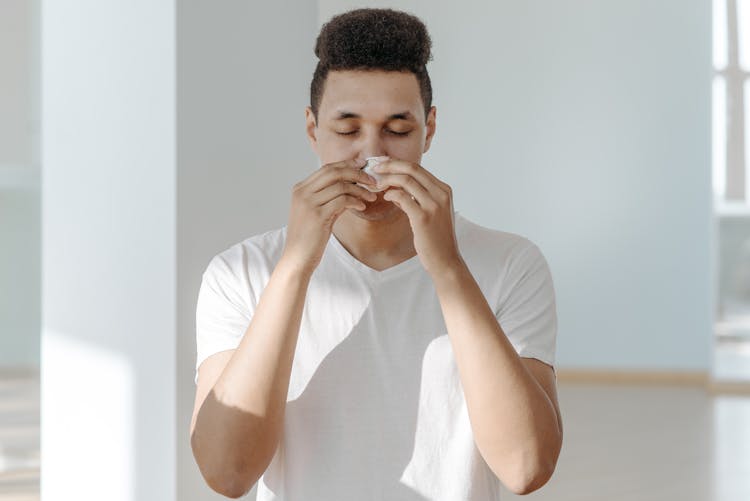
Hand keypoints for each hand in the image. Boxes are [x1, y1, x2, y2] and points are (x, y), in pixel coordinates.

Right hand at [281, 159, 377, 274]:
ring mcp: (308, 203)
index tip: (363, 166)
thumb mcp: (318, 212)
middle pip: (334, 172)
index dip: (347, 165)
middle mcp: (302, 192)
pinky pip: (342, 201)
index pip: (327, 168)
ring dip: (360, 190)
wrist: (297, 258)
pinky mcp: (317, 216)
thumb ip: (331, 198)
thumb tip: (351, 187)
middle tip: (372, 181)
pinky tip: (362, 207)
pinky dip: (355, 202)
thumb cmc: (308, 238)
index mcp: (300, 189)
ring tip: (371, 197)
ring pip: (340, 186)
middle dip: (357, 173)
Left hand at [375, 159, 462, 275]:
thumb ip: (417, 197)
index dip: (397, 163)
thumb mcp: (432, 212)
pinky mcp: (423, 217)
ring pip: (406, 180)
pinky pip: (402, 197)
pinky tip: (386, 197)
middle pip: (412, 169)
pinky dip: (391, 194)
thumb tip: (395, 188)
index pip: (418, 168)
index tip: (383, 164)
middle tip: (374, 168)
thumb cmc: (436, 238)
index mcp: (444, 190)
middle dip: (390, 165)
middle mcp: (441, 194)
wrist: (445, 260)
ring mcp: (433, 205)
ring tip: (377, 184)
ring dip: (387, 179)